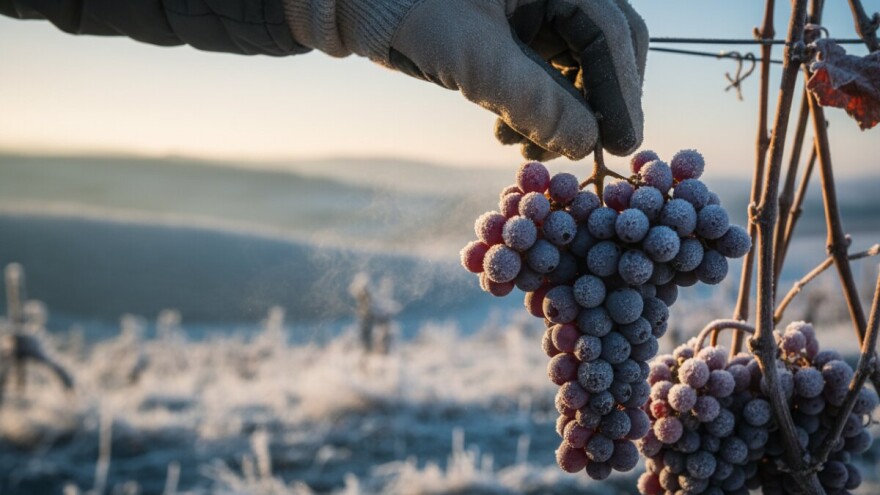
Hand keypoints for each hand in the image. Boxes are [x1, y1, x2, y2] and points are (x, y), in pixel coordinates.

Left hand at [287, 0, 646, 160]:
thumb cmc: (414, 10)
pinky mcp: (517, 31)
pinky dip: (535, 108)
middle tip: (581, 151)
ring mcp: (537, 8)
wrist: (359, 1)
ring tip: (524, 148)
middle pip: (604, 50)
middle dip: (593, 106)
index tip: (624, 146)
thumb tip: (587, 144)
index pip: (612, 32)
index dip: (622, 93)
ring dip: (560, 114)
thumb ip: (536, 100)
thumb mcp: (477, 59)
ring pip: (576, 69)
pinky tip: (507, 132)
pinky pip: (546, 74)